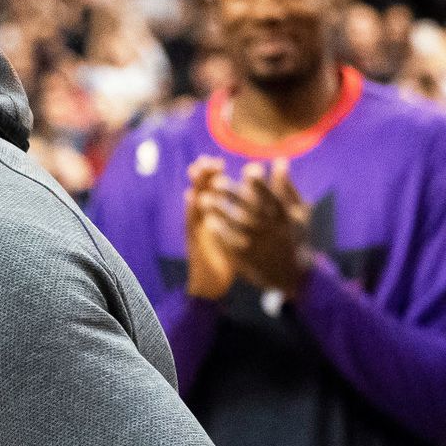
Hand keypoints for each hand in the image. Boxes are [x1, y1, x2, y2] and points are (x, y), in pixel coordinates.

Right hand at [185, 157, 235, 301]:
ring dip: (196, 185)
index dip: (214, 174)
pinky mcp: (194, 241)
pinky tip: (191, 195)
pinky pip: (191, 222)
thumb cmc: (228, 259)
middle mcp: (204, 219)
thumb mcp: (236, 235)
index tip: (219, 161)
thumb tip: (254, 198)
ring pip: (195, 202)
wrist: (212, 285)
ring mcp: (197, 229)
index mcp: (215, 216)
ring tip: (197, 170)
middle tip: (208, 160)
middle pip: (202, 192)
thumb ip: (243, 216)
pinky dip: (190, 208)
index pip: (214, 190)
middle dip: (204, 175)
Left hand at [218, 159, 311, 295]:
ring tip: (204, 198)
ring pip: (237, 228)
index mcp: (285, 218)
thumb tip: (280, 160)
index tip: (248, 169)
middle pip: (251, 211)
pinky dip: (221, 233)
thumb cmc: (293, 235)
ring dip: (221, 212)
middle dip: (234, 196)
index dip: (261, 185)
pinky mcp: (246, 259)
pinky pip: (231, 245)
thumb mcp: (297, 212)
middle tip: (216, 181)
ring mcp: (258, 246)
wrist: (290, 274)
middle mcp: (272, 231)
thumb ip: (286, 188)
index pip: (273, 199)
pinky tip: (209, 221)